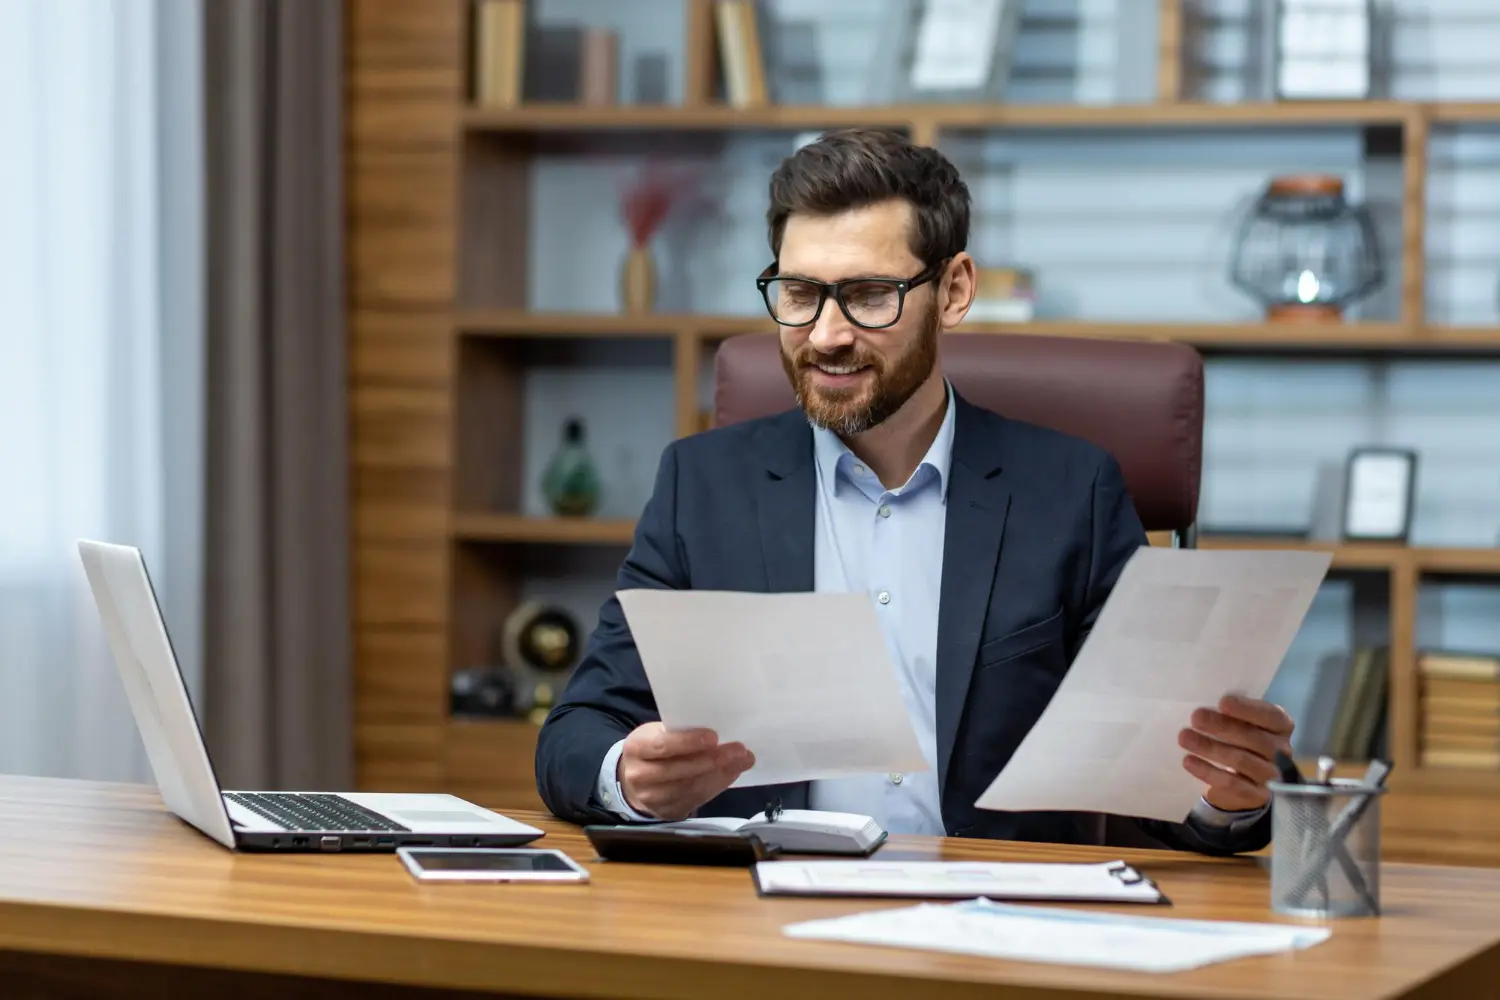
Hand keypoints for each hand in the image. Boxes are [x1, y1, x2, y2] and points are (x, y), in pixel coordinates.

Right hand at [617, 723, 754, 820]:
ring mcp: (652, 799)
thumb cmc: (653, 749)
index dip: (688, 742)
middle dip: (713, 760)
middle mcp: (640, 776)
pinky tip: (730, 774)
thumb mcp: (657, 733)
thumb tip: (719, 734)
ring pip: (690, 788)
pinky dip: (716, 787)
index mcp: (636, 748)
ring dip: (720, 775)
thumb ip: (680, 734)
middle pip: (679, 770)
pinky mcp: (666, 813)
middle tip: (739, 750)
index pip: (663, 745)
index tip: (714, 737)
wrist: (634, 780)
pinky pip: (695, 801)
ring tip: (741, 761)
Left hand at [1178, 694, 1294, 812]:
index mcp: (1281, 726)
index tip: (1223, 703)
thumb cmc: (1239, 739)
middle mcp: (1282, 751)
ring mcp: (1272, 775)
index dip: (1247, 709)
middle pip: (1254, 738)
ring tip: (1184, 737)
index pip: (1271, 716)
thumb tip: (1206, 705)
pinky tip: (1188, 761)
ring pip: (1241, 760)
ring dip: (1210, 748)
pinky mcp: (1257, 795)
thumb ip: (1231, 713)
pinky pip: (1232, 783)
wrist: (1240, 779)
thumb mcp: (1240, 722)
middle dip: (1222, 726)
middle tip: (1195, 717)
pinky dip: (1208, 771)